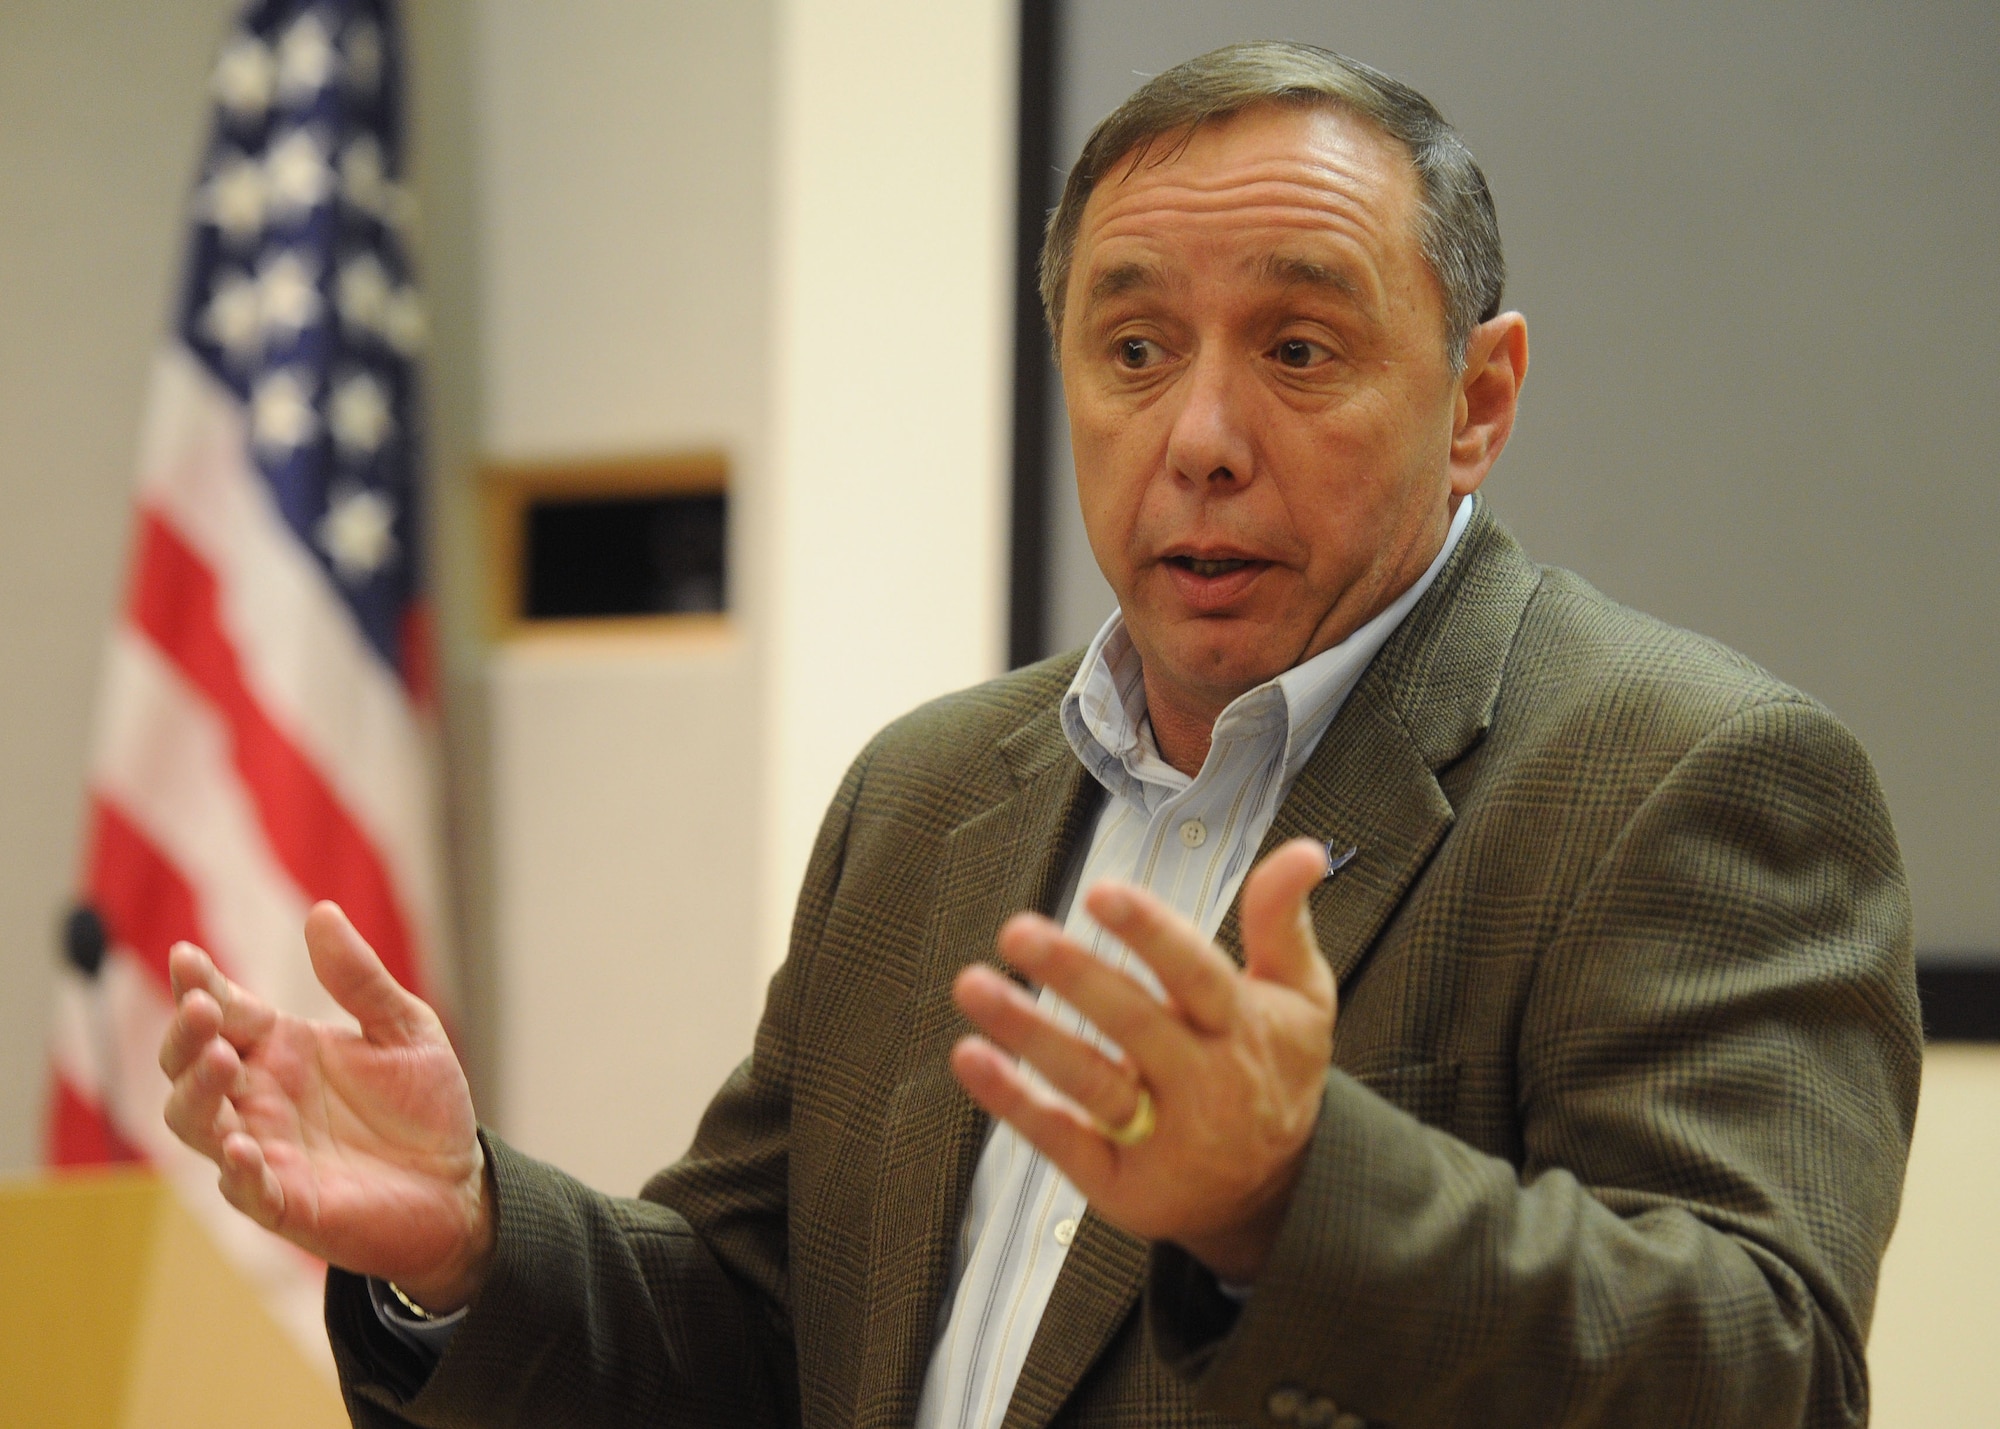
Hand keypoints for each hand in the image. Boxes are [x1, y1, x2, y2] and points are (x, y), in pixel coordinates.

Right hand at [159, 902, 492, 1312]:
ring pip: (197, 1122)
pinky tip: (241, 1147)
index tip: (186, 956)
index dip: (199, 984)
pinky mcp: (284, 1202)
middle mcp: (260, 1096)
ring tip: (218, 1059)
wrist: (459, 1183)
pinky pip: (243, 1188)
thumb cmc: (424, 1106)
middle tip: (202, 1008)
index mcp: (281, 1048)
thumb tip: (321, 911)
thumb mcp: (405, 1028)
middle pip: (190, 1062)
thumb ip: (359, 979)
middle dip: (186, 1035)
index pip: (224, 1009)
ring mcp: (265, 1149)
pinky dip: (236, 1168)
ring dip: (197, 1092)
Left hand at [950, 838, 1333, 1284]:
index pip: (1196, 974)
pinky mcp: (1119, 1181)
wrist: (1278, 1192)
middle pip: (1135, 1024)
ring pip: (1092, 1082)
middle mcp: (1204, 1083)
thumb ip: (1283, 920)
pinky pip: (1062, 1139)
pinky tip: (971, 1056)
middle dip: (1075, 976)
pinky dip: (1014, 1101)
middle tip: (1017, 931)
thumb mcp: (1300, 997)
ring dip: (1029, 1033)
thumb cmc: (1274, 1068)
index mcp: (1242, 1028)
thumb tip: (1307, 848)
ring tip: (973, 985)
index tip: (1102, 892)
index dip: (1151, 933)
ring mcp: (1162, 1137)